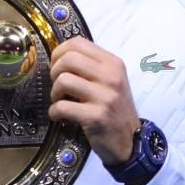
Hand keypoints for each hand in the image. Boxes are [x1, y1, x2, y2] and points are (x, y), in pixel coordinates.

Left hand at [48, 37, 139, 165]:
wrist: (131, 141)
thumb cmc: (115, 109)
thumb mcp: (111, 82)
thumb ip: (91, 67)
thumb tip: (59, 57)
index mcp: (113, 63)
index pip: (78, 43)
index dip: (59, 52)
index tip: (57, 66)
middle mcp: (111, 77)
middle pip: (68, 59)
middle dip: (54, 72)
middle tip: (58, 86)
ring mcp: (105, 97)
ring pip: (63, 81)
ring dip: (54, 93)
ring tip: (60, 101)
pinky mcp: (96, 116)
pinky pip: (62, 106)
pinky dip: (54, 112)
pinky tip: (59, 116)